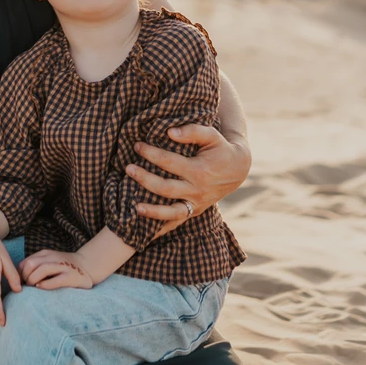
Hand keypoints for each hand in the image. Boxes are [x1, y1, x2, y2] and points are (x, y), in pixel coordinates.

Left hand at [19, 249, 93, 289]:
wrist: (87, 266)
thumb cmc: (63, 268)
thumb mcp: (48, 262)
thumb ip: (35, 266)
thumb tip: (19, 279)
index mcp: (45, 254)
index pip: (26, 262)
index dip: (20, 274)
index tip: (23, 282)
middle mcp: (53, 258)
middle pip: (31, 264)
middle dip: (26, 277)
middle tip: (28, 286)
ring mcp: (63, 266)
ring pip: (42, 269)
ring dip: (33, 280)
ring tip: (34, 287)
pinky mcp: (71, 277)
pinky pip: (56, 280)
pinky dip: (46, 284)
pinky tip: (41, 288)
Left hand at [127, 122, 250, 230]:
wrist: (237, 169)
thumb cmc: (220, 148)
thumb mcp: (211, 135)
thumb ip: (192, 131)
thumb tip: (170, 132)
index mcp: (200, 170)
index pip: (169, 162)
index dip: (150, 153)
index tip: (137, 146)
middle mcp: (197, 190)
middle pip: (165, 188)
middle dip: (144, 178)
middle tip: (128, 168)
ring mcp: (196, 204)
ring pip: (171, 212)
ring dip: (152, 211)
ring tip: (134, 207)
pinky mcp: (195, 212)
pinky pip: (177, 223)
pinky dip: (162, 229)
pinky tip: (146, 233)